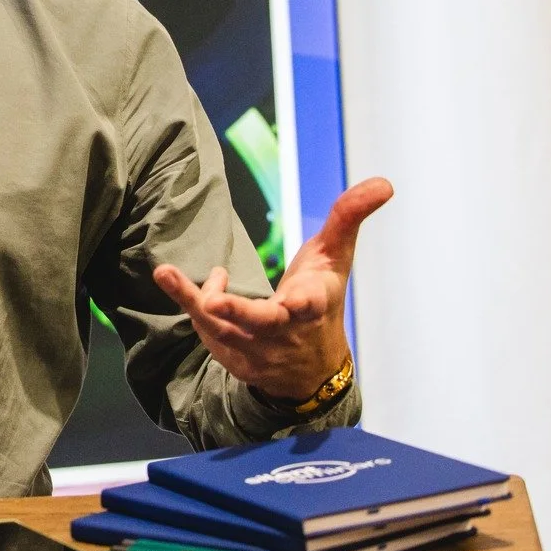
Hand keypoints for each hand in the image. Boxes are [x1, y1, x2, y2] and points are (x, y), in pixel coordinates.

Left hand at [153, 178, 393, 401]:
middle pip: (261, 324)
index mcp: (313, 307)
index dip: (301, 304)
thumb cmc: (320, 298)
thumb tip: (385, 182)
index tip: (292, 300)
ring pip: (221, 330)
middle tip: (215, 300)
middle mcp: (286, 332)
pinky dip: (195, 304)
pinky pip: (207, 332)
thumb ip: (349, 217)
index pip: (311, 306)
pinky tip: (187, 281)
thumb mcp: (335, 257)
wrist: (311, 369)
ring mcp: (258, 350)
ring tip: (165, 273)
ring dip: (193, 301)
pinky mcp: (233, 358)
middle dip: (239, 313)